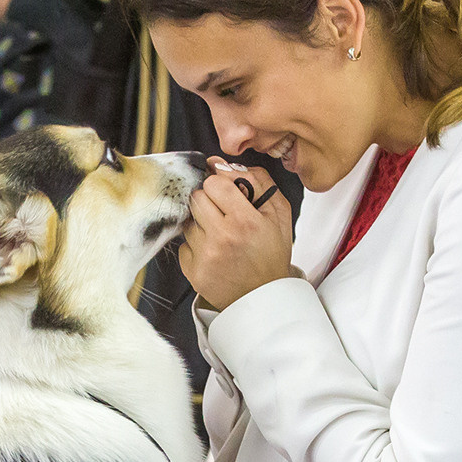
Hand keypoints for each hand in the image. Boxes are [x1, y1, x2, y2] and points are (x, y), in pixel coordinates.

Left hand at [179, 162, 294, 310]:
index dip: (220, 185)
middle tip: (223, 215)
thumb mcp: (278, 213)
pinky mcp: (193, 272)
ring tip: (220, 236)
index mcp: (244, 220)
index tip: (226, 194)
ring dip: (201, 224)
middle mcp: (222, 237)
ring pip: (188, 221)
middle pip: (196, 198)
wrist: (264, 297)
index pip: (213, 183)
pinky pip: (183, 245)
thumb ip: (257, 181)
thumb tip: (222, 164)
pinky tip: (213, 252)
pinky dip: (195, 246)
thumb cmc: (271, 253)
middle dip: (208, 202)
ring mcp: (205, 256)